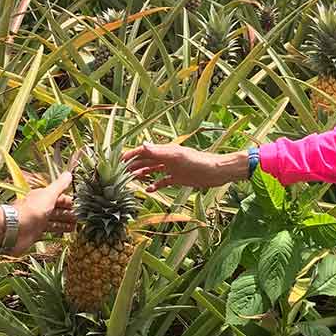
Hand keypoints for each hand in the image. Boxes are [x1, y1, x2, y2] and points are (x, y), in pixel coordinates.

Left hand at [11, 171, 75, 251]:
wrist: (14, 229)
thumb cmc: (32, 210)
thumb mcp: (48, 195)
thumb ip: (59, 186)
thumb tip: (69, 174)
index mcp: (43, 197)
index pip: (60, 197)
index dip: (70, 201)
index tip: (81, 206)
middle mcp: (41, 208)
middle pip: (58, 209)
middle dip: (69, 213)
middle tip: (81, 217)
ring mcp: (38, 221)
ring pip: (55, 220)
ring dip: (65, 222)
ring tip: (76, 226)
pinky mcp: (36, 233)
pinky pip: (50, 231)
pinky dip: (58, 231)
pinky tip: (65, 233)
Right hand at [123, 143, 246, 191]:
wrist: (216, 172)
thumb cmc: (198, 162)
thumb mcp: (177, 157)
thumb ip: (159, 152)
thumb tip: (142, 145)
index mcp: (166, 151)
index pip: (144, 151)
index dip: (131, 154)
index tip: (119, 160)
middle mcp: (167, 158)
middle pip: (146, 161)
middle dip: (133, 165)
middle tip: (120, 173)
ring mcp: (172, 169)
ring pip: (152, 170)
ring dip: (141, 174)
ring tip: (130, 180)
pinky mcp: (178, 178)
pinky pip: (163, 181)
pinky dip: (155, 185)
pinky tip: (149, 190)